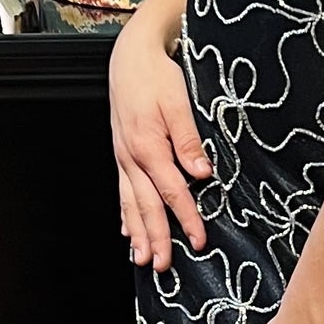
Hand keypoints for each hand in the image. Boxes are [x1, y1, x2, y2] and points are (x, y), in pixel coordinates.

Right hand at [109, 8, 211, 269]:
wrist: (130, 57)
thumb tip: (202, 173)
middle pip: (146, 206)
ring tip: (142, 259)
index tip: (199, 240)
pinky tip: (126, 230)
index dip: (186, 218)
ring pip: (130, 203)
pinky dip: (124, 214)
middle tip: (164, 267)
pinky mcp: (121, 153)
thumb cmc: (156, 77)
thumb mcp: (178, 103)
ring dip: (137, 233)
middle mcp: (131, 158)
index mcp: (149, 147)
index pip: (172, 192)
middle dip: (156, 238)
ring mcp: (123, 157)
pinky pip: (122, 191)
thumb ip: (189, 140)